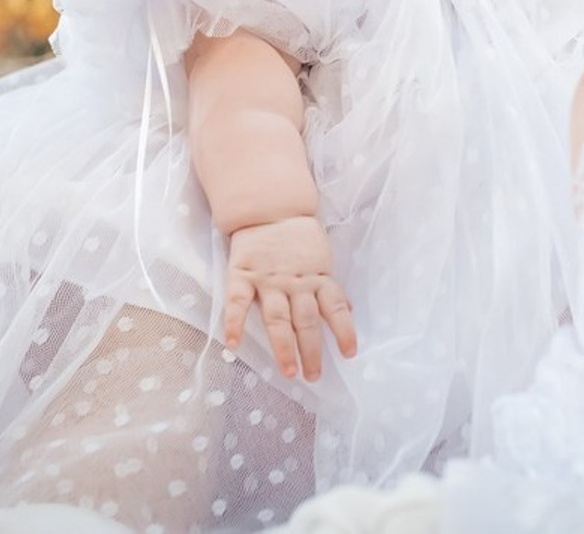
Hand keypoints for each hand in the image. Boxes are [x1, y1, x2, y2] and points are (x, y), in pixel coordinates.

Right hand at [224, 215, 356, 380]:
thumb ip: (329, 287)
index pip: (335, 307)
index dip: (344, 330)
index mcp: (317, 277)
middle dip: (312, 350)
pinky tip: (233, 344)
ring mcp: (268, 280)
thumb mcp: (321, 258)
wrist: (269, 207)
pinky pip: (237, 302)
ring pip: (277, 317)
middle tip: (313, 376)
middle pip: (306, 320)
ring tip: (288, 370)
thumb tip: (349, 311)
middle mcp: (295, 282)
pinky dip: (235, 323)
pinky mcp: (243, 274)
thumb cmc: (297, 237)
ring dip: (283, 346)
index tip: (349, 354)